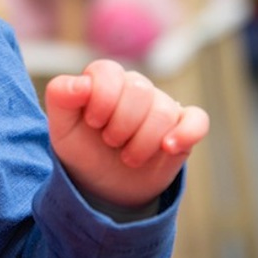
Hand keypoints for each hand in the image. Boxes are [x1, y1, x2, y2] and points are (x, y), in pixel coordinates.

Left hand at [43, 60, 208, 211]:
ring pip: (163, 110)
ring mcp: (162, 106)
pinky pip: (197, 119)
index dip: (101, 99)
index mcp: (105, 80)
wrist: (105, 185)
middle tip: (111, 142)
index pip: (108, 71)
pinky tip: (168, 148)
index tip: (93, 123)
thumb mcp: (61, 129)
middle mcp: (136, 87)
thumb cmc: (83, 150)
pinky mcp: (183, 127)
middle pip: (139, 89)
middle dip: (121, 124)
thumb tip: (81, 84)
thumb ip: (60, 98)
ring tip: (128, 157)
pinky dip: (186, 133)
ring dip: (142, 141)